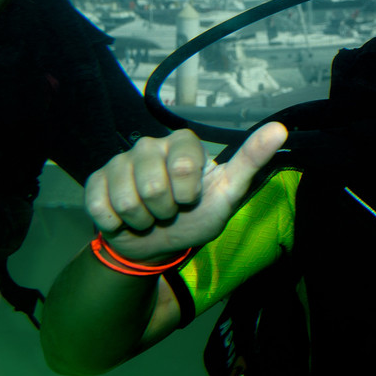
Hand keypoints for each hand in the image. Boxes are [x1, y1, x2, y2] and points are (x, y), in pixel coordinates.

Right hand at [83, 123, 287, 261]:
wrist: (157, 246)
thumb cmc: (195, 218)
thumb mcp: (228, 194)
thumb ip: (251, 161)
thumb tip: (280, 128)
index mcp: (182, 143)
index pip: (183, 165)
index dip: (187, 193)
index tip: (191, 200)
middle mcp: (149, 145)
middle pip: (152, 186)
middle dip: (164, 212)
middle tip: (169, 212)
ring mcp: (119, 162)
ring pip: (127, 199)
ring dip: (142, 221)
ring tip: (149, 217)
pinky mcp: (95, 182)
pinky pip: (100, 206)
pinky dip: (116, 224)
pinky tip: (124, 220)